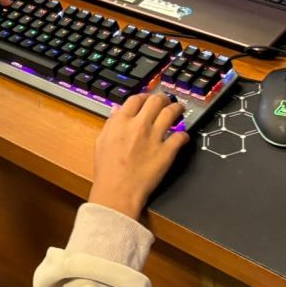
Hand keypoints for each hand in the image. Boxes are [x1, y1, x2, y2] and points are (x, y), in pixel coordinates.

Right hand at [87, 93, 188, 219]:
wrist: (118, 190)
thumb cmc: (107, 170)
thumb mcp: (101, 141)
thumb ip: (111, 123)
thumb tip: (117, 111)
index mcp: (121, 121)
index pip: (136, 98)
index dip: (144, 96)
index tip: (147, 98)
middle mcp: (139, 125)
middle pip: (156, 101)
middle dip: (163, 98)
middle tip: (166, 101)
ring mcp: (154, 137)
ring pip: (171, 113)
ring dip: (177, 109)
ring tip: (180, 109)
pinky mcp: (167, 151)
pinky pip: (180, 136)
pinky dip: (183, 135)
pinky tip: (183, 136)